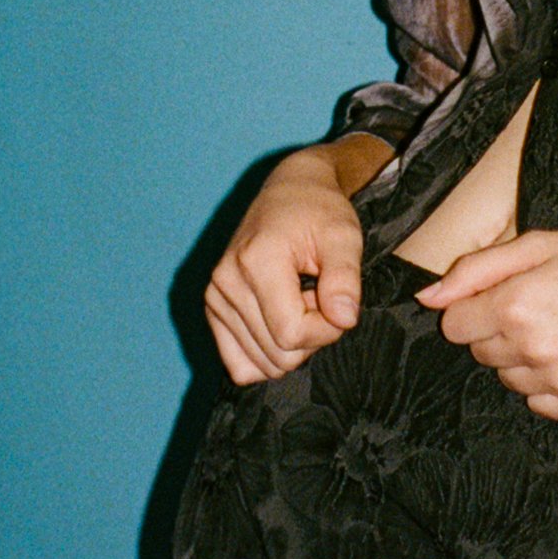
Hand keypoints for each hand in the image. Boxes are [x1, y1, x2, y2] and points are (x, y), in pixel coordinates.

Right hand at [205, 144, 369, 383]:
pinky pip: (241, 366)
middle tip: (315, 295)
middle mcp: (225, 282)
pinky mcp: (212, 310)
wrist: (289, 193)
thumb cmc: (319, 212)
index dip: (326, 329)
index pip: (293, 335)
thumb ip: (345, 278)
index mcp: (255, 262)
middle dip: (310, 334)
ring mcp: (214, 298)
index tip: (335, 298)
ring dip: (291, 341)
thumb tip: (344, 320)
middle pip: (279, 355)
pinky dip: (268, 353)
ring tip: (297, 300)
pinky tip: (279, 320)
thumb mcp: (344, 236)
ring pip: (264, 364)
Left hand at [416, 227, 557, 418]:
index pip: (453, 326)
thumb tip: (427, 298)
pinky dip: (553, 385)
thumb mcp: (541, 245)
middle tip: (550, 307)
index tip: (510, 296)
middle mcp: (534, 348)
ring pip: (510, 381)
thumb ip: (476, 270)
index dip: (477, 308)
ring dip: (527, 360)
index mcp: (516, 304)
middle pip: (480, 353)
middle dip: (502, 332)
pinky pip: (541, 403)